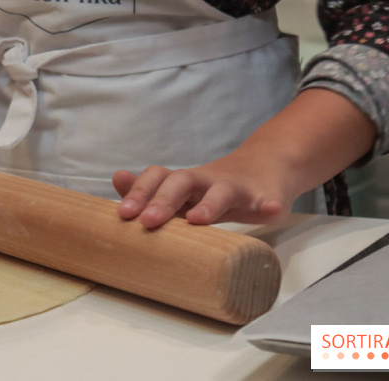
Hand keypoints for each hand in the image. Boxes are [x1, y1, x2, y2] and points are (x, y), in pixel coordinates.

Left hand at [113, 149, 294, 227]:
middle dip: (164, 199)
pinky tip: (271, 209)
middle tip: (148, 221)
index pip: (157, 177)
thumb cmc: (212, 188)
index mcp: (184, 182)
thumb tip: (116, 179)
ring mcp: (236, 187)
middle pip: (183, 181)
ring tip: (198, 220)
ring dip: (210, 204)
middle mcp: (206, 180)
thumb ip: (152, 190)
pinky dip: (269, 203)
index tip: (123, 213)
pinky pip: (268, 199)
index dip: (140, 192)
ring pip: (222, 190)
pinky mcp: (264, 196)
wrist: (265, 167)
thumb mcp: (182, 191)